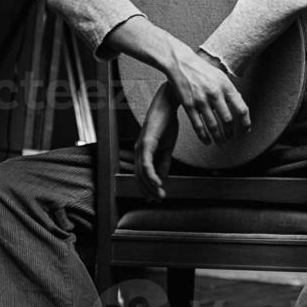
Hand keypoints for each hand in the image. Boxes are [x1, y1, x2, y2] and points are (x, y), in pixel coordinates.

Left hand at [136, 84, 180, 200]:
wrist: (167, 106)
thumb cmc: (166, 124)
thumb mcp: (167, 148)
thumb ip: (164, 163)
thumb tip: (162, 179)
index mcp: (143, 152)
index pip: (142, 175)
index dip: (147, 188)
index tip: (155, 198)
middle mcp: (138, 151)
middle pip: (140, 177)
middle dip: (149, 191)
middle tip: (158, 200)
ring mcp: (141, 147)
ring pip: (142, 172)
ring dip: (151, 186)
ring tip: (160, 195)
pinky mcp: (146, 143)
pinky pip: (147, 163)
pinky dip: (151, 175)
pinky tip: (158, 183)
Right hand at [167, 45, 250, 145]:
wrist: (181, 63)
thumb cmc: (202, 69)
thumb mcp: (221, 76)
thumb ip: (230, 91)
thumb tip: (240, 107)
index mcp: (226, 86)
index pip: (241, 108)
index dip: (246, 122)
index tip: (246, 129)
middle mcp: (215, 94)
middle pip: (228, 120)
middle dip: (230, 133)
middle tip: (231, 138)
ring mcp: (201, 100)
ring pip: (213, 126)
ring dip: (218, 137)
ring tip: (221, 142)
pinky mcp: (188, 105)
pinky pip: (198, 125)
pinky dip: (203, 136)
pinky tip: (207, 141)